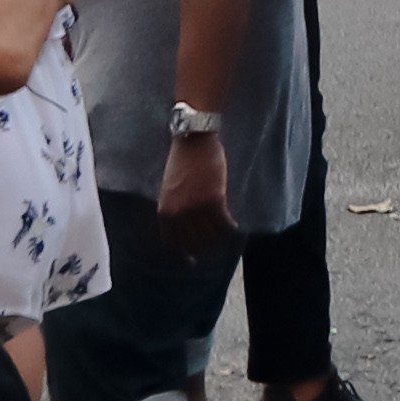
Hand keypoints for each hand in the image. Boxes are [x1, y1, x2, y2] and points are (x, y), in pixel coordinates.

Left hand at [155, 124, 235, 256]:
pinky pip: (224, 223)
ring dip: (219, 238)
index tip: (192, 260)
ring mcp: (197, 208)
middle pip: (194, 242)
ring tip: (224, 233)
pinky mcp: (215, 200)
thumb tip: (184, 230)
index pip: (173, 242)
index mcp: (165, 211)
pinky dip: (230, 228)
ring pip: (211, 235)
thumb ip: (174, 210)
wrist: (194, 140)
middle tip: (214, 243)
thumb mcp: (169, 190)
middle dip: (205, 246)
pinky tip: (234, 226)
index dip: (183, 253)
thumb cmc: (181, 162)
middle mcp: (179, 213)